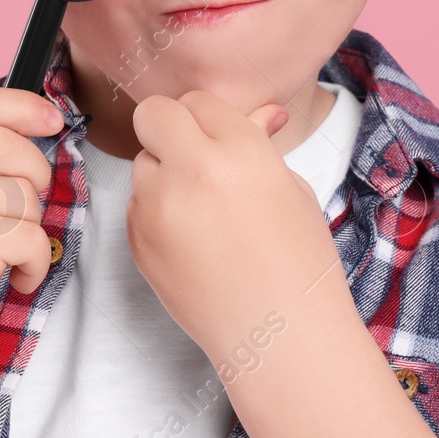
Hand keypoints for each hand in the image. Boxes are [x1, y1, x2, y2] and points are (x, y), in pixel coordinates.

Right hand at [0, 87, 62, 383]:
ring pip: (23, 191)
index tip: (52, 120)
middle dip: (33, 176)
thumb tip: (38, 117)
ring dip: (29, 227)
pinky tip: (10, 278)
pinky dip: (34, 262)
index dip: (21, 107)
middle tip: (21, 212)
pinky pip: (31, 235)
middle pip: (6, 144)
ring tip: (0, 255)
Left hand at [125, 90, 352, 362]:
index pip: (199, 101)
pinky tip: (193, 242)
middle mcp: (192, 172)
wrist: (281, 337)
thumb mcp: (293, 192)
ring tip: (204, 211)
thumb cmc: (301, 265)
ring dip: (164, 173)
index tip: (222, 137)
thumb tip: (261, 112)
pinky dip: (158, 212)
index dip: (210, 118)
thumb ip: (260, 146)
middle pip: (153, 114)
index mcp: (240, 152)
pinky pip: (137, 205)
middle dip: (172, 128)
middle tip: (196, 155)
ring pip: (142, 162)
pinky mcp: (138, 241)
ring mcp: (158, 208)